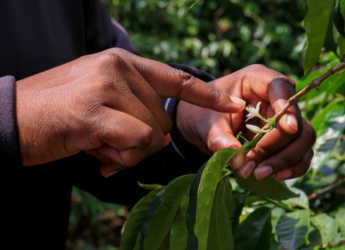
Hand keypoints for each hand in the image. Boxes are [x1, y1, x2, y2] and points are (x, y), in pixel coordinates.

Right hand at [16, 48, 244, 175]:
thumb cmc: (57, 111)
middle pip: (163, 118)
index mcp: (121, 63)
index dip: (205, 94)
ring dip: (129, 151)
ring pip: (152, 134)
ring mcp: (107, 88)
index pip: (175, 78)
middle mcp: (118, 69)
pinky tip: (96, 152)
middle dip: (143, 140)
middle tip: (109, 143)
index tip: (230, 106)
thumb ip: (131, 108)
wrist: (11, 118)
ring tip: (98, 145)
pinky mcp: (97, 114)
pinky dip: (120, 157)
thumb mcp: (98, 98)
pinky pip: (136, 143)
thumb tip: (158, 136)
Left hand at [177, 64, 315, 179]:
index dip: (287, 107)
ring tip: (260, 173)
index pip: (280, 87)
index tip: (288, 128)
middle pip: (295, 118)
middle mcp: (274, 97)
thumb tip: (240, 162)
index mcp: (255, 80)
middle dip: (276, 146)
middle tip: (255, 165)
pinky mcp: (284, 137)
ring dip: (285, 158)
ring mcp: (282, 117)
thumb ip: (220, 140)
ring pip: (303, 137)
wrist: (201, 124)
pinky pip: (300, 151)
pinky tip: (278, 175)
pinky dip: (293, 165)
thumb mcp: (207, 124)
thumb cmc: (204, 115)